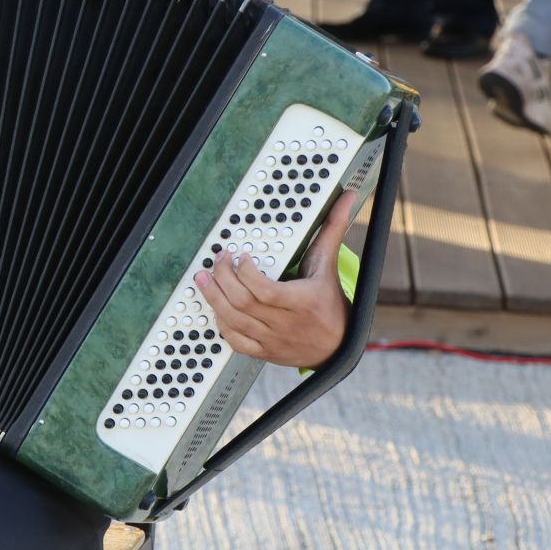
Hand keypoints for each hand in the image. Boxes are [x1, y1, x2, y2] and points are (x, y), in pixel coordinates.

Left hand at [194, 189, 357, 368]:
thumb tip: (348, 197)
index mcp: (302, 301)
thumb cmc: (330, 303)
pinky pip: (236, 342)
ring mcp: (273, 340)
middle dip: (222, 279)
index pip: (265, 291)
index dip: (246, 273)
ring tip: (202, 279)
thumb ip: (333, 230)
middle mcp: (286, 323)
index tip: (240, 256)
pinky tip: (216, 308)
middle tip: (217, 261)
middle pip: (243, 303)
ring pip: (234, 322)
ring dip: (214, 298)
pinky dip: (221, 324)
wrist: (338, 345)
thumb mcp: (329, 265)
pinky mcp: (264, 352)